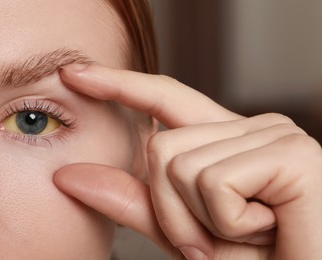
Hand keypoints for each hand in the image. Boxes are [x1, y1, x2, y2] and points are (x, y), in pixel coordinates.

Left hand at [54, 64, 321, 258]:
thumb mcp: (182, 230)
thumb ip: (133, 200)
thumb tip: (69, 175)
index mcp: (226, 139)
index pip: (163, 98)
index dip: (118, 85)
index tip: (74, 74)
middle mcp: (251, 126)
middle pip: (160, 147)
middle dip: (172, 210)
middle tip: (215, 238)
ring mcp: (273, 133)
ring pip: (179, 164)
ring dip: (200, 223)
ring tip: (248, 235)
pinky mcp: (290, 152)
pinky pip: (214, 182)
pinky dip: (228, 225)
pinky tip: (267, 229)